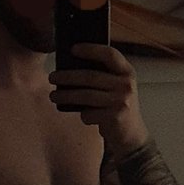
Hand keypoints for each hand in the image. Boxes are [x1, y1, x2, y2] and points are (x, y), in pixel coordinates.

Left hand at [48, 42, 149, 157]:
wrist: (131, 135)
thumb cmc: (117, 107)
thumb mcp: (116, 88)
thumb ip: (103, 77)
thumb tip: (71, 68)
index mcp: (127, 72)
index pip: (109, 54)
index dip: (91, 49)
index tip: (73, 48)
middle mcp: (126, 84)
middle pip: (90, 76)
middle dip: (67, 76)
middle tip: (52, 77)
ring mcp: (121, 101)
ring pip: (86, 95)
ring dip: (66, 95)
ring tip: (53, 95)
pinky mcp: (115, 117)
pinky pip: (89, 114)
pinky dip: (83, 115)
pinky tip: (83, 116)